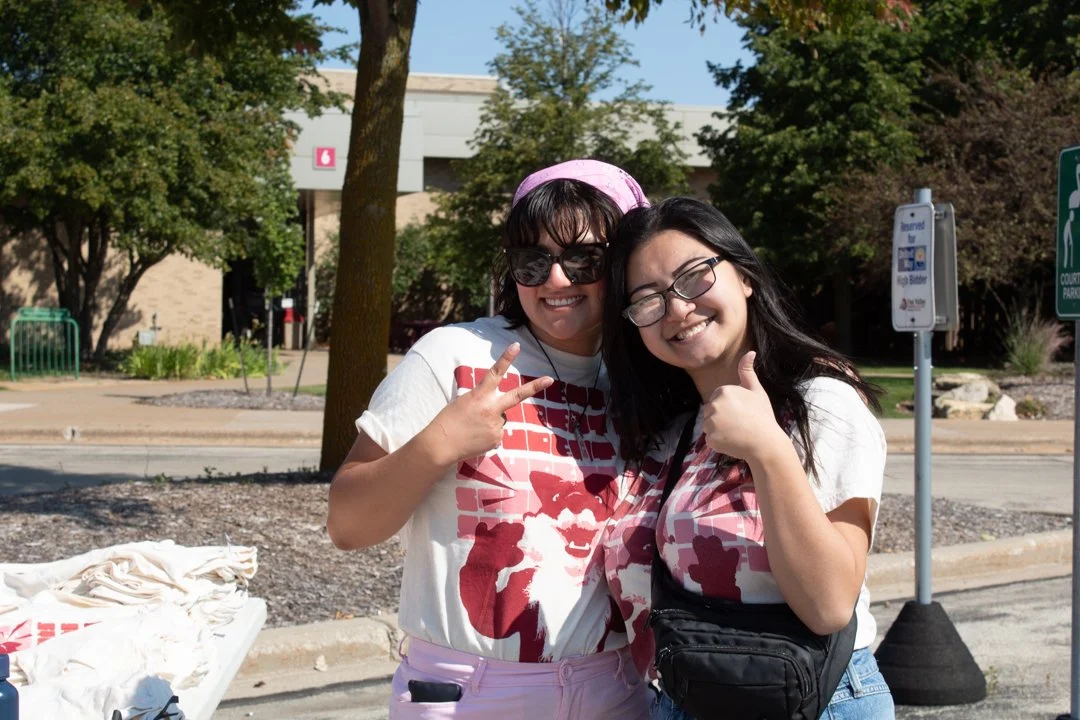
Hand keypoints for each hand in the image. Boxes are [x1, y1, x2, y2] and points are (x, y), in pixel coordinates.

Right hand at [431, 343, 552, 462]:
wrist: (441, 446)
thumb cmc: (448, 421)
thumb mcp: (463, 402)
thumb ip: (483, 401)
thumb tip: (498, 409)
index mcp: (479, 396)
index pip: (495, 373)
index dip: (506, 358)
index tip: (516, 346)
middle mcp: (491, 410)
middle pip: (517, 396)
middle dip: (534, 387)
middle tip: (550, 379)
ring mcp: (496, 426)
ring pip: (501, 418)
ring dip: (491, 421)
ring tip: (473, 428)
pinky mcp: (496, 440)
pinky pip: (496, 433)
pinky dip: (488, 434)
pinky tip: (475, 438)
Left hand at [701, 351, 785, 460]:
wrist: (766, 443)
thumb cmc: (762, 416)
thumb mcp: (757, 391)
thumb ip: (748, 371)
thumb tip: (750, 352)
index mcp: (723, 391)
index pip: (717, 399)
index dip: (729, 407)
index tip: (742, 412)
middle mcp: (713, 405)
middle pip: (710, 411)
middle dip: (721, 417)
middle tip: (740, 423)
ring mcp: (710, 423)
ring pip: (708, 425)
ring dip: (719, 430)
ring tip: (736, 433)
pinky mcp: (710, 439)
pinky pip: (710, 439)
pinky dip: (719, 442)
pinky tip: (732, 442)